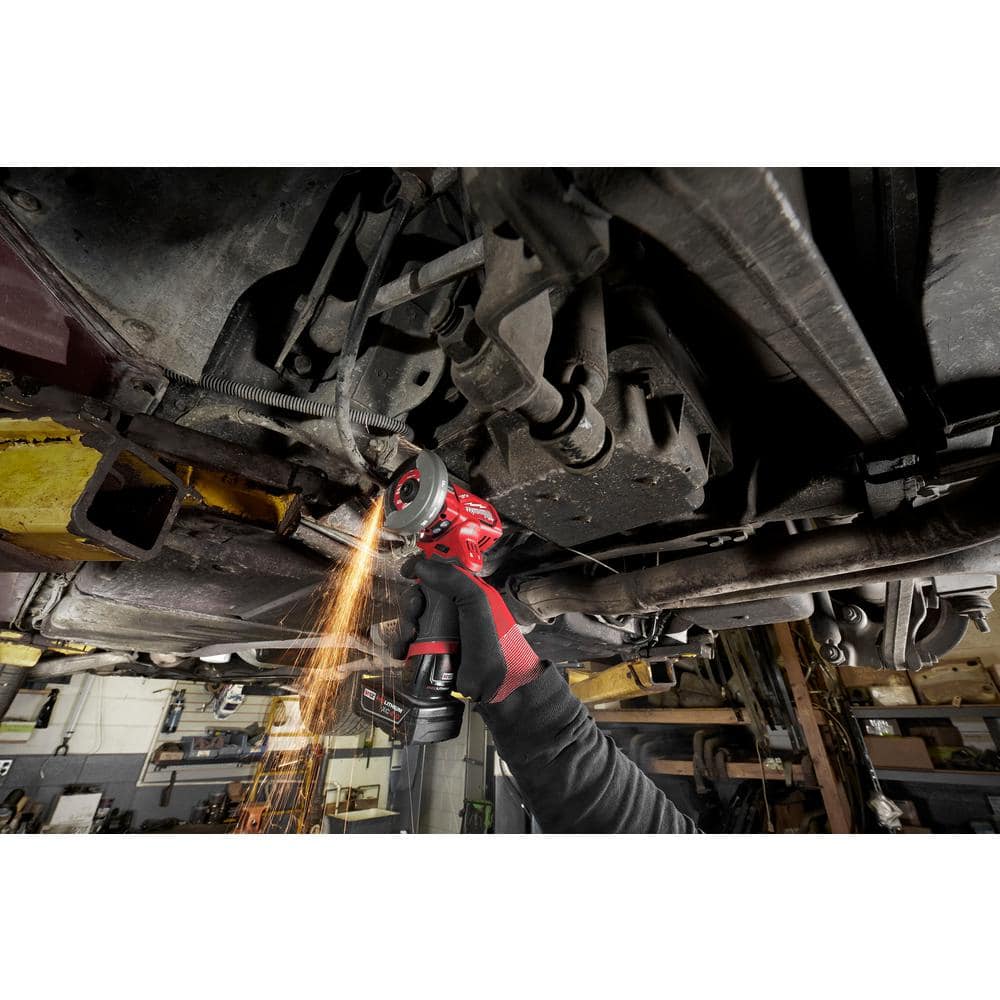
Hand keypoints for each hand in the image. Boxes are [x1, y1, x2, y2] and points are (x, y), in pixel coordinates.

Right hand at [392, 557, 543, 703]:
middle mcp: (455, 610)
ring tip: (409, 637)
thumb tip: (422, 566)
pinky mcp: (434, 653)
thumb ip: (454, 580)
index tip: (408, 570)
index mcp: (468, 594)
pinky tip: (402, 651)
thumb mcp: (478, 604)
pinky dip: (401, 644)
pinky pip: (410, 643)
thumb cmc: (495, 646)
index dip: (423, 566)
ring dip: (404, 624)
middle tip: (415, 611)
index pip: (442, 571)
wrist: (496, 689)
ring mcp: (444, 632)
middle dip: (411, 601)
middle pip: (421, 595)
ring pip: (413, 619)